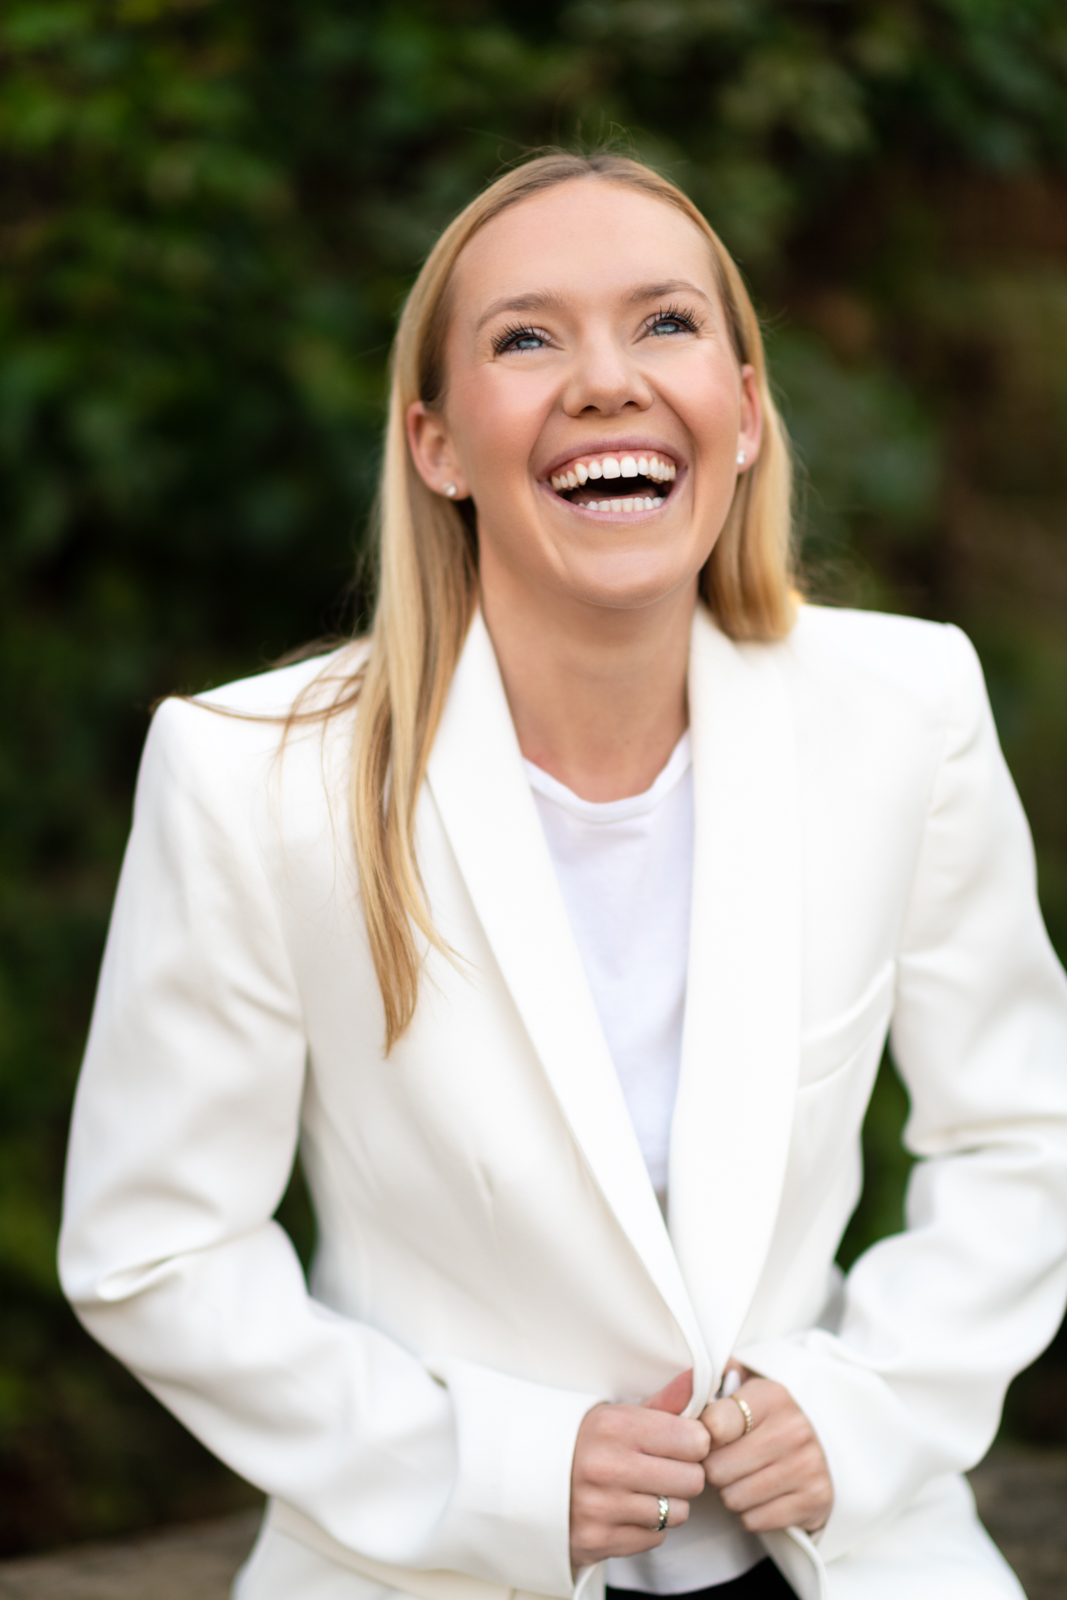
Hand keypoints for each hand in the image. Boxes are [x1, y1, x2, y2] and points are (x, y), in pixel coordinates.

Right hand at [569, 1370, 709, 1570]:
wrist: (526, 1479)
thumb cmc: (581, 1443)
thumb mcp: (615, 1414)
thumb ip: (662, 1402)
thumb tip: (695, 1377)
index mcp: (616, 1426)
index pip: (694, 1440)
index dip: (693, 1442)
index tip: (680, 1443)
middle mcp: (608, 1466)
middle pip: (693, 1480)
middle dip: (684, 1475)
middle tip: (664, 1469)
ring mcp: (602, 1507)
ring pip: (678, 1513)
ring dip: (668, 1504)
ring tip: (644, 1491)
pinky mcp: (598, 1540)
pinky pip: (654, 1538)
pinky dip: (647, 1528)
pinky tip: (627, 1511)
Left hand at [700, 1368, 832, 1533]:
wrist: (829, 1444)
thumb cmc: (769, 1417)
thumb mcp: (747, 1385)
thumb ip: (714, 1378)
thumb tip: (686, 1382)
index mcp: (772, 1395)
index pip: (713, 1425)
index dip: (701, 1436)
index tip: (708, 1436)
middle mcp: (793, 1429)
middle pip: (717, 1469)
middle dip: (714, 1469)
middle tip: (725, 1461)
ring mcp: (807, 1467)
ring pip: (733, 1498)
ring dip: (731, 1493)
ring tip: (743, 1477)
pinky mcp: (814, 1500)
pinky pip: (755, 1520)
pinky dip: (751, 1513)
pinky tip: (761, 1495)